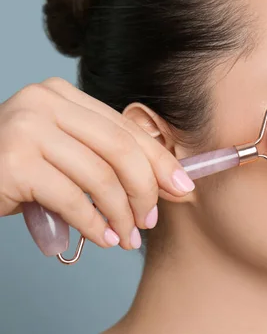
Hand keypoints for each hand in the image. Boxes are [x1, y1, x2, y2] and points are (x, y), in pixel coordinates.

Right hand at [0, 77, 195, 253]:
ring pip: (100, 177)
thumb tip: (166, 182)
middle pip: (120, 149)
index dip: (160, 160)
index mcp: (63, 96)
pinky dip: (94, 224)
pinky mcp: (14, 162)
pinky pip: (73, 199)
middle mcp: (45, 103)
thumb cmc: (16, 169)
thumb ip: (105, 158)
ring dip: (121, 214)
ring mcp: (27, 128)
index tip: (182, 187)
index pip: (125, 128)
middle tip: (151, 219)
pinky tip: (101, 238)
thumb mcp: (64, 153)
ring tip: (127, 237)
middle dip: (145, 190)